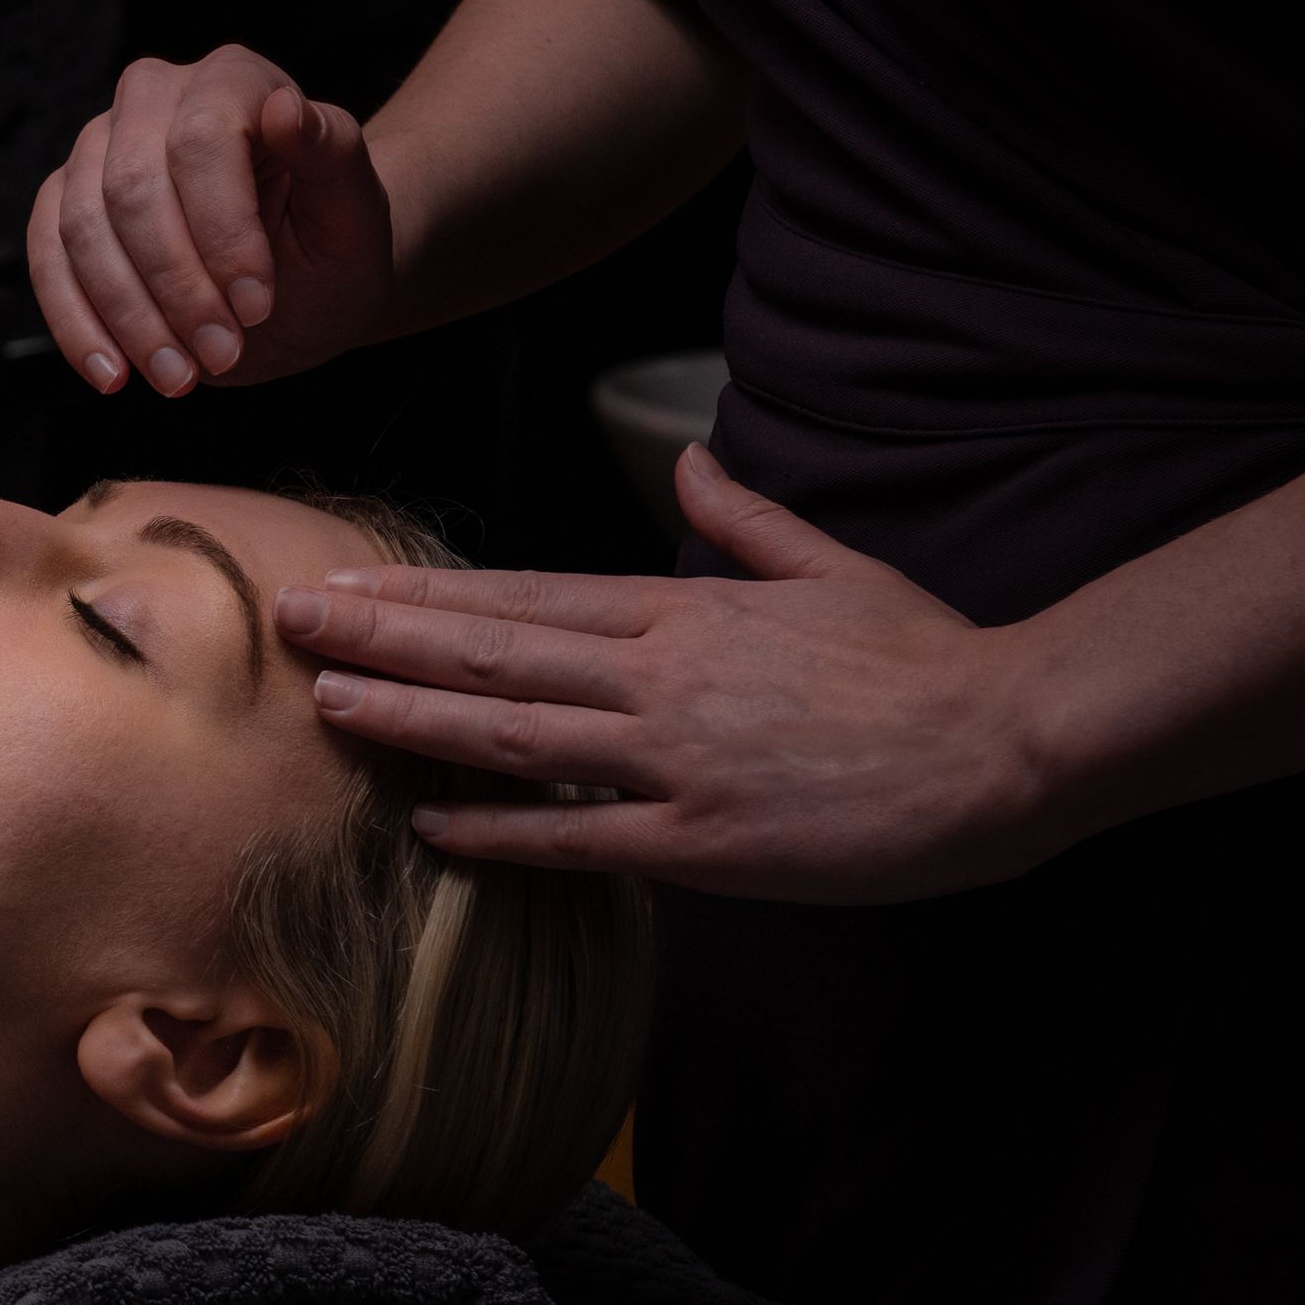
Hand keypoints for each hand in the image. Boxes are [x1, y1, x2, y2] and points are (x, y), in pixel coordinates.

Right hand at [27, 47, 395, 397]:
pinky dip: (74, 324)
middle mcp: (154, 98)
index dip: (222, 232)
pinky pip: (45, 258)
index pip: (201, 141)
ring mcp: (98, 148)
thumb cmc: (332, 244)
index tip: (257, 308)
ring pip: (81, 228)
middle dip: (175, 286)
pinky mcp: (63, 203)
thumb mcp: (357, 213)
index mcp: (232, 80)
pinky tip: (113, 374)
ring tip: (179, 377)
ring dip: (127, 316)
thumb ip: (334, 154)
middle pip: (132, 187)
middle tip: (221, 354)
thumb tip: (285, 109)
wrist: (298, 286)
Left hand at [272, 446, 1069, 903]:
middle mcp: (663, 676)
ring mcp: (679, 759)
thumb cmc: (929, 658)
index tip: (350, 584)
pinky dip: (500, 828)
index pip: (526, 597)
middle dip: (386, 636)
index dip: (428, 595)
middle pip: (496, 651)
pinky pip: (578, 836)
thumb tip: (690, 462)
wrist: (1013, 740)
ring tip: (327, 700)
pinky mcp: (706, 841)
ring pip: (514, 734)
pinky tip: (429, 819)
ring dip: (414, 716)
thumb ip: (747, 521)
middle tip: (291, 622)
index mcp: (687, 610)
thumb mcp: (833, 567)